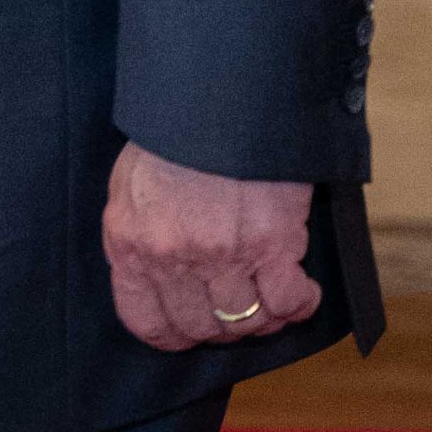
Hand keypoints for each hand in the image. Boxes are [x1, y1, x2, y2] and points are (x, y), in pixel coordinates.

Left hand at [102, 140, 316, 350]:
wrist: (215, 97)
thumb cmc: (172, 139)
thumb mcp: (130, 187)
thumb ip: (139, 237)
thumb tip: (158, 281)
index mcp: (130, 244)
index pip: (146, 322)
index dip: (174, 334)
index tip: (192, 330)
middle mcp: (171, 258)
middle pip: (203, 328)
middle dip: (224, 328)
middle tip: (241, 307)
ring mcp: (221, 254)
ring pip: (247, 321)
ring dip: (264, 317)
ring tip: (272, 295)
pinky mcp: (269, 244)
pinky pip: (289, 302)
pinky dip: (299, 304)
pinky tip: (302, 288)